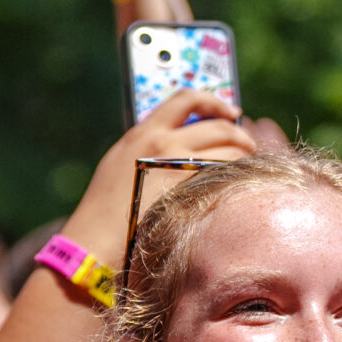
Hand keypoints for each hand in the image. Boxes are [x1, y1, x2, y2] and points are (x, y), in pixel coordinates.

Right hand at [62, 91, 259, 258]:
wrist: (93, 242)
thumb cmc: (104, 212)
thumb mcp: (120, 166)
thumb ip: (146, 149)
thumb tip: (178, 143)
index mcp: (142, 132)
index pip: (186, 99)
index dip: (214, 101)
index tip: (230, 110)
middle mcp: (160, 142)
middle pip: (216, 124)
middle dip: (238, 131)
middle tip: (248, 143)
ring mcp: (174, 166)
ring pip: (226, 149)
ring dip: (242, 154)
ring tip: (248, 165)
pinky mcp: (186, 192)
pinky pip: (223, 174)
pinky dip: (235, 175)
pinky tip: (236, 184)